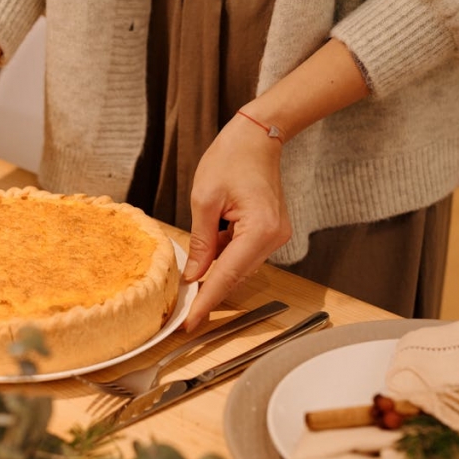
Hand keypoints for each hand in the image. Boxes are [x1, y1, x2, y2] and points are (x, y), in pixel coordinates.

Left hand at [181, 116, 291, 331]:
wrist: (257, 135)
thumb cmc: (231, 157)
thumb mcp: (205, 200)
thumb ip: (201, 242)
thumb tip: (195, 276)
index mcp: (259, 229)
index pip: (227, 275)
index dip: (206, 302)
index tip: (190, 323)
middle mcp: (273, 238)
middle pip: (235, 274)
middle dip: (208, 288)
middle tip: (182, 303)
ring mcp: (276, 236)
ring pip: (239, 266)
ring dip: (216, 268)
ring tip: (193, 262)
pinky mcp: (271, 231)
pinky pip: (244, 253)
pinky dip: (225, 255)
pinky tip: (211, 244)